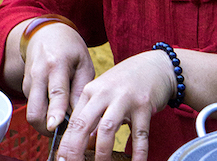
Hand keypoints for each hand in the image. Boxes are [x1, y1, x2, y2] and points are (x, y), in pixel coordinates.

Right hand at [20, 22, 94, 135]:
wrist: (44, 34)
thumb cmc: (69, 49)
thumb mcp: (83, 62)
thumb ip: (81, 89)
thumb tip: (79, 115)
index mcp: (56, 64)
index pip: (56, 92)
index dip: (55, 111)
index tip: (55, 126)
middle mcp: (38, 74)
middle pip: (35, 110)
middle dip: (46, 128)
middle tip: (66, 131)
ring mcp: (29, 82)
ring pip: (31, 113)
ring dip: (46, 124)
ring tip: (64, 122)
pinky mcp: (25, 88)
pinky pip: (32, 108)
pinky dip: (44, 116)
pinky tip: (56, 111)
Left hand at [54, 50, 175, 160]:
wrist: (154, 65)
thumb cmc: (125, 83)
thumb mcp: (104, 93)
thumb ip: (93, 114)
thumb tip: (85, 144)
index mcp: (90, 91)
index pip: (73, 120)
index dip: (66, 142)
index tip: (61, 159)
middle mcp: (104, 94)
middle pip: (83, 124)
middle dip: (75, 148)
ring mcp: (124, 99)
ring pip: (107, 129)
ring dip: (102, 152)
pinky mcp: (144, 106)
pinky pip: (140, 134)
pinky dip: (138, 152)